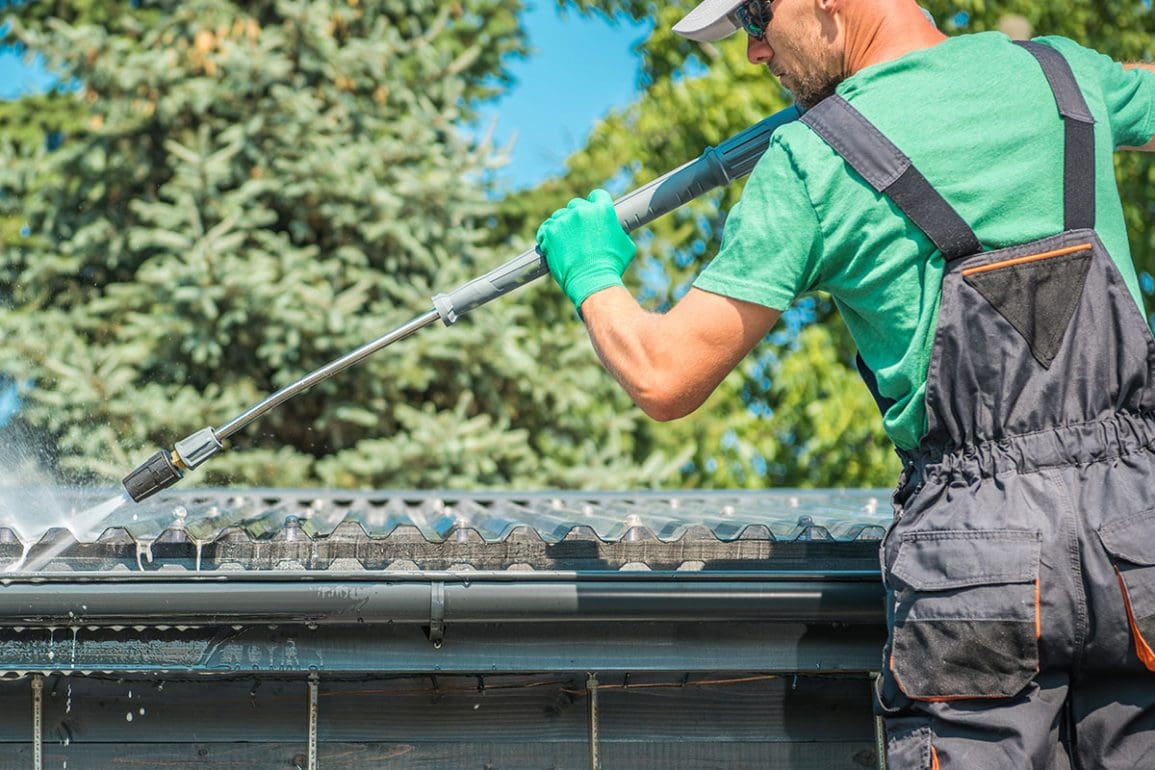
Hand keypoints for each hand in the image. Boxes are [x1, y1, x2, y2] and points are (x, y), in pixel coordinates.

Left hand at [535, 189, 635, 311]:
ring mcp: (564, 220)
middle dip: (577, 216)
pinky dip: (547, 234)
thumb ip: (618, 231)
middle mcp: (582, 211)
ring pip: (560, 215)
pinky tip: (550, 241)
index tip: (592, 211)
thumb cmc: (612, 266)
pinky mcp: (550, 232)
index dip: (595, 203)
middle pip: (576, 205)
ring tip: (564, 239)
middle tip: (578, 231)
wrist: (592, 281)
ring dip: (562, 225)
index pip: (597, 195)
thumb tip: (616, 231)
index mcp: (603, 210)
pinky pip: (545, 228)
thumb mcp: (626, 245)